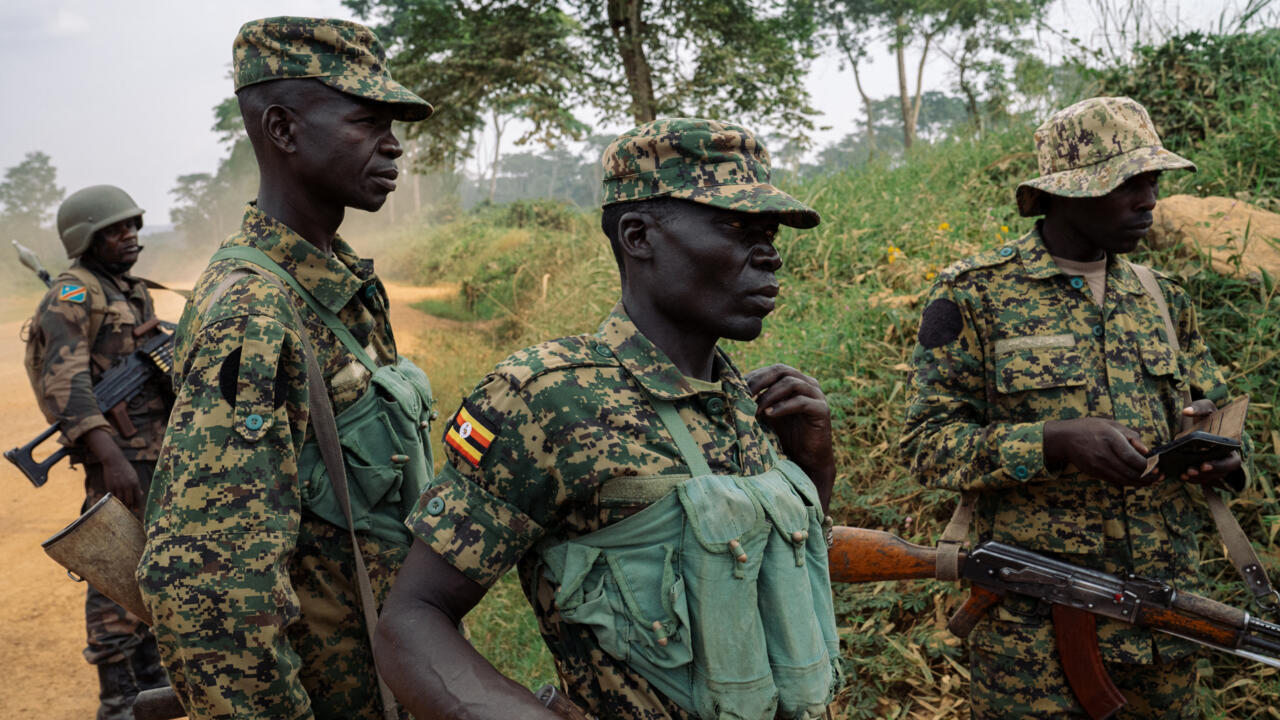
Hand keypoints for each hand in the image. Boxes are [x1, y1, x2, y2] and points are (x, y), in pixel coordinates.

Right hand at [85, 428, 141, 510]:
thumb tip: (141, 495)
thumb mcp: (134, 476)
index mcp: (135, 483)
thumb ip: (137, 486)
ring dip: (121, 505)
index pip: (138, 497)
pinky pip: (112, 497)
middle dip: (129, 507)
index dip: (138, 505)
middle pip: (129, 501)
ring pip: (120, 500)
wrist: (114, 461)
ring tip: (122, 508)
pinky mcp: (110, 486)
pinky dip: (114, 500)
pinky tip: (115, 503)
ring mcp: (118, 486)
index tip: (137, 510)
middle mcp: (127, 485)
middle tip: (129, 511)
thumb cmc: (126, 469)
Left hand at [745, 364, 834, 508]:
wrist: (807, 460)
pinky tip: (769, 415)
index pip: (773, 370)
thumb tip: (730, 391)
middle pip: (782, 370)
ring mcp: (817, 395)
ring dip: (769, 395)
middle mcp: (808, 384)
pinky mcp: (822, 410)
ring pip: (791, 383)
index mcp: (796, 381)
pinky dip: (782, 407)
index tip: (737, 387)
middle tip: (744, 394)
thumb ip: (756, 401)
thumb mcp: (767, 414)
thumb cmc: (785, 436)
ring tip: (756, 408)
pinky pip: (801, 402)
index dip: (754, 376)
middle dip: (760, 381)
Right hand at [1043, 417, 1155, 486]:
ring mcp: (1098, 466)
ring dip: (1141, 483)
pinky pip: (1116, 481)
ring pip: (1125, 480)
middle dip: (1149, 476)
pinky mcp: (1095, 473)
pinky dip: (1130, 482)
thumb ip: (1130, 435)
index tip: (1158, 466)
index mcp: (1109, 439)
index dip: (1148, 465)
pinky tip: (1138, 481)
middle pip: (1131, 472)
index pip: (1133, 458)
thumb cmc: (1089, 428)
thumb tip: (1146, 450)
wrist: (1063, 439)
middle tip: (1160, 475)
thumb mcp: (1110, 424)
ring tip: (1153, 481)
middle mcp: (1104, 455)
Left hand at [1177, 400, 1244, 488]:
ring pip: (1210, 478)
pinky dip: (1192, 478)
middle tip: (1190, 470)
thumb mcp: (1206, 407)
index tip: (1203, 464)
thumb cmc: (1208, 415)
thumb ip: (1199, 407)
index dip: (1219, 465)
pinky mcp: (1205, 470)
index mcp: (1232, 446)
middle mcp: (1226, 458)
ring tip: (1183, 474)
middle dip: (1205, 474)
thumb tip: (1186, 411)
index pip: (1232, 462)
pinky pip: (1201, 478)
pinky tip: (1180, 475)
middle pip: (1220, 473)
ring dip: (1197, 478)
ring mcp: (1216, 466)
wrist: (1202, 422)